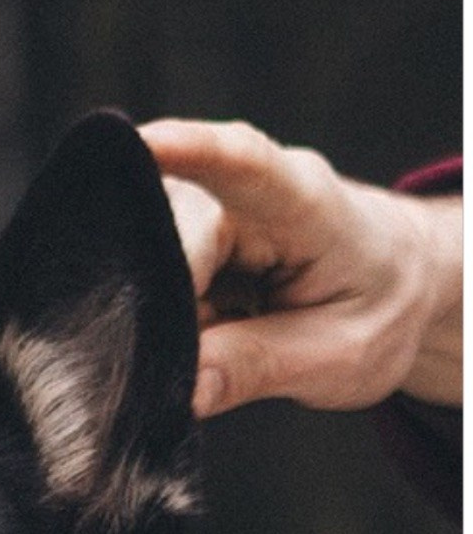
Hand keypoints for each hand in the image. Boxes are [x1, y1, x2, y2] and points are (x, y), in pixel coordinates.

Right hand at [141, 119, 461, 415]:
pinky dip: (168, 314)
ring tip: (233, 334)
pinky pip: (143, 277)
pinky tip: (211, 323)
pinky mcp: (169, 220)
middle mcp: (235, 187)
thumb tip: (184, 390)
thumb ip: (260, 366)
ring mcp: (194, 201)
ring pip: (146, 268)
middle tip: (216, 367)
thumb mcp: (342, 356)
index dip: (194, 150)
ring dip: (172, 319)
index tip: (149, 143)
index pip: (246, 165)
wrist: (390, 272)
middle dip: (173, 316)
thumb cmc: (374, 304)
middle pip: (171, 244)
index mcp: (305, 202)